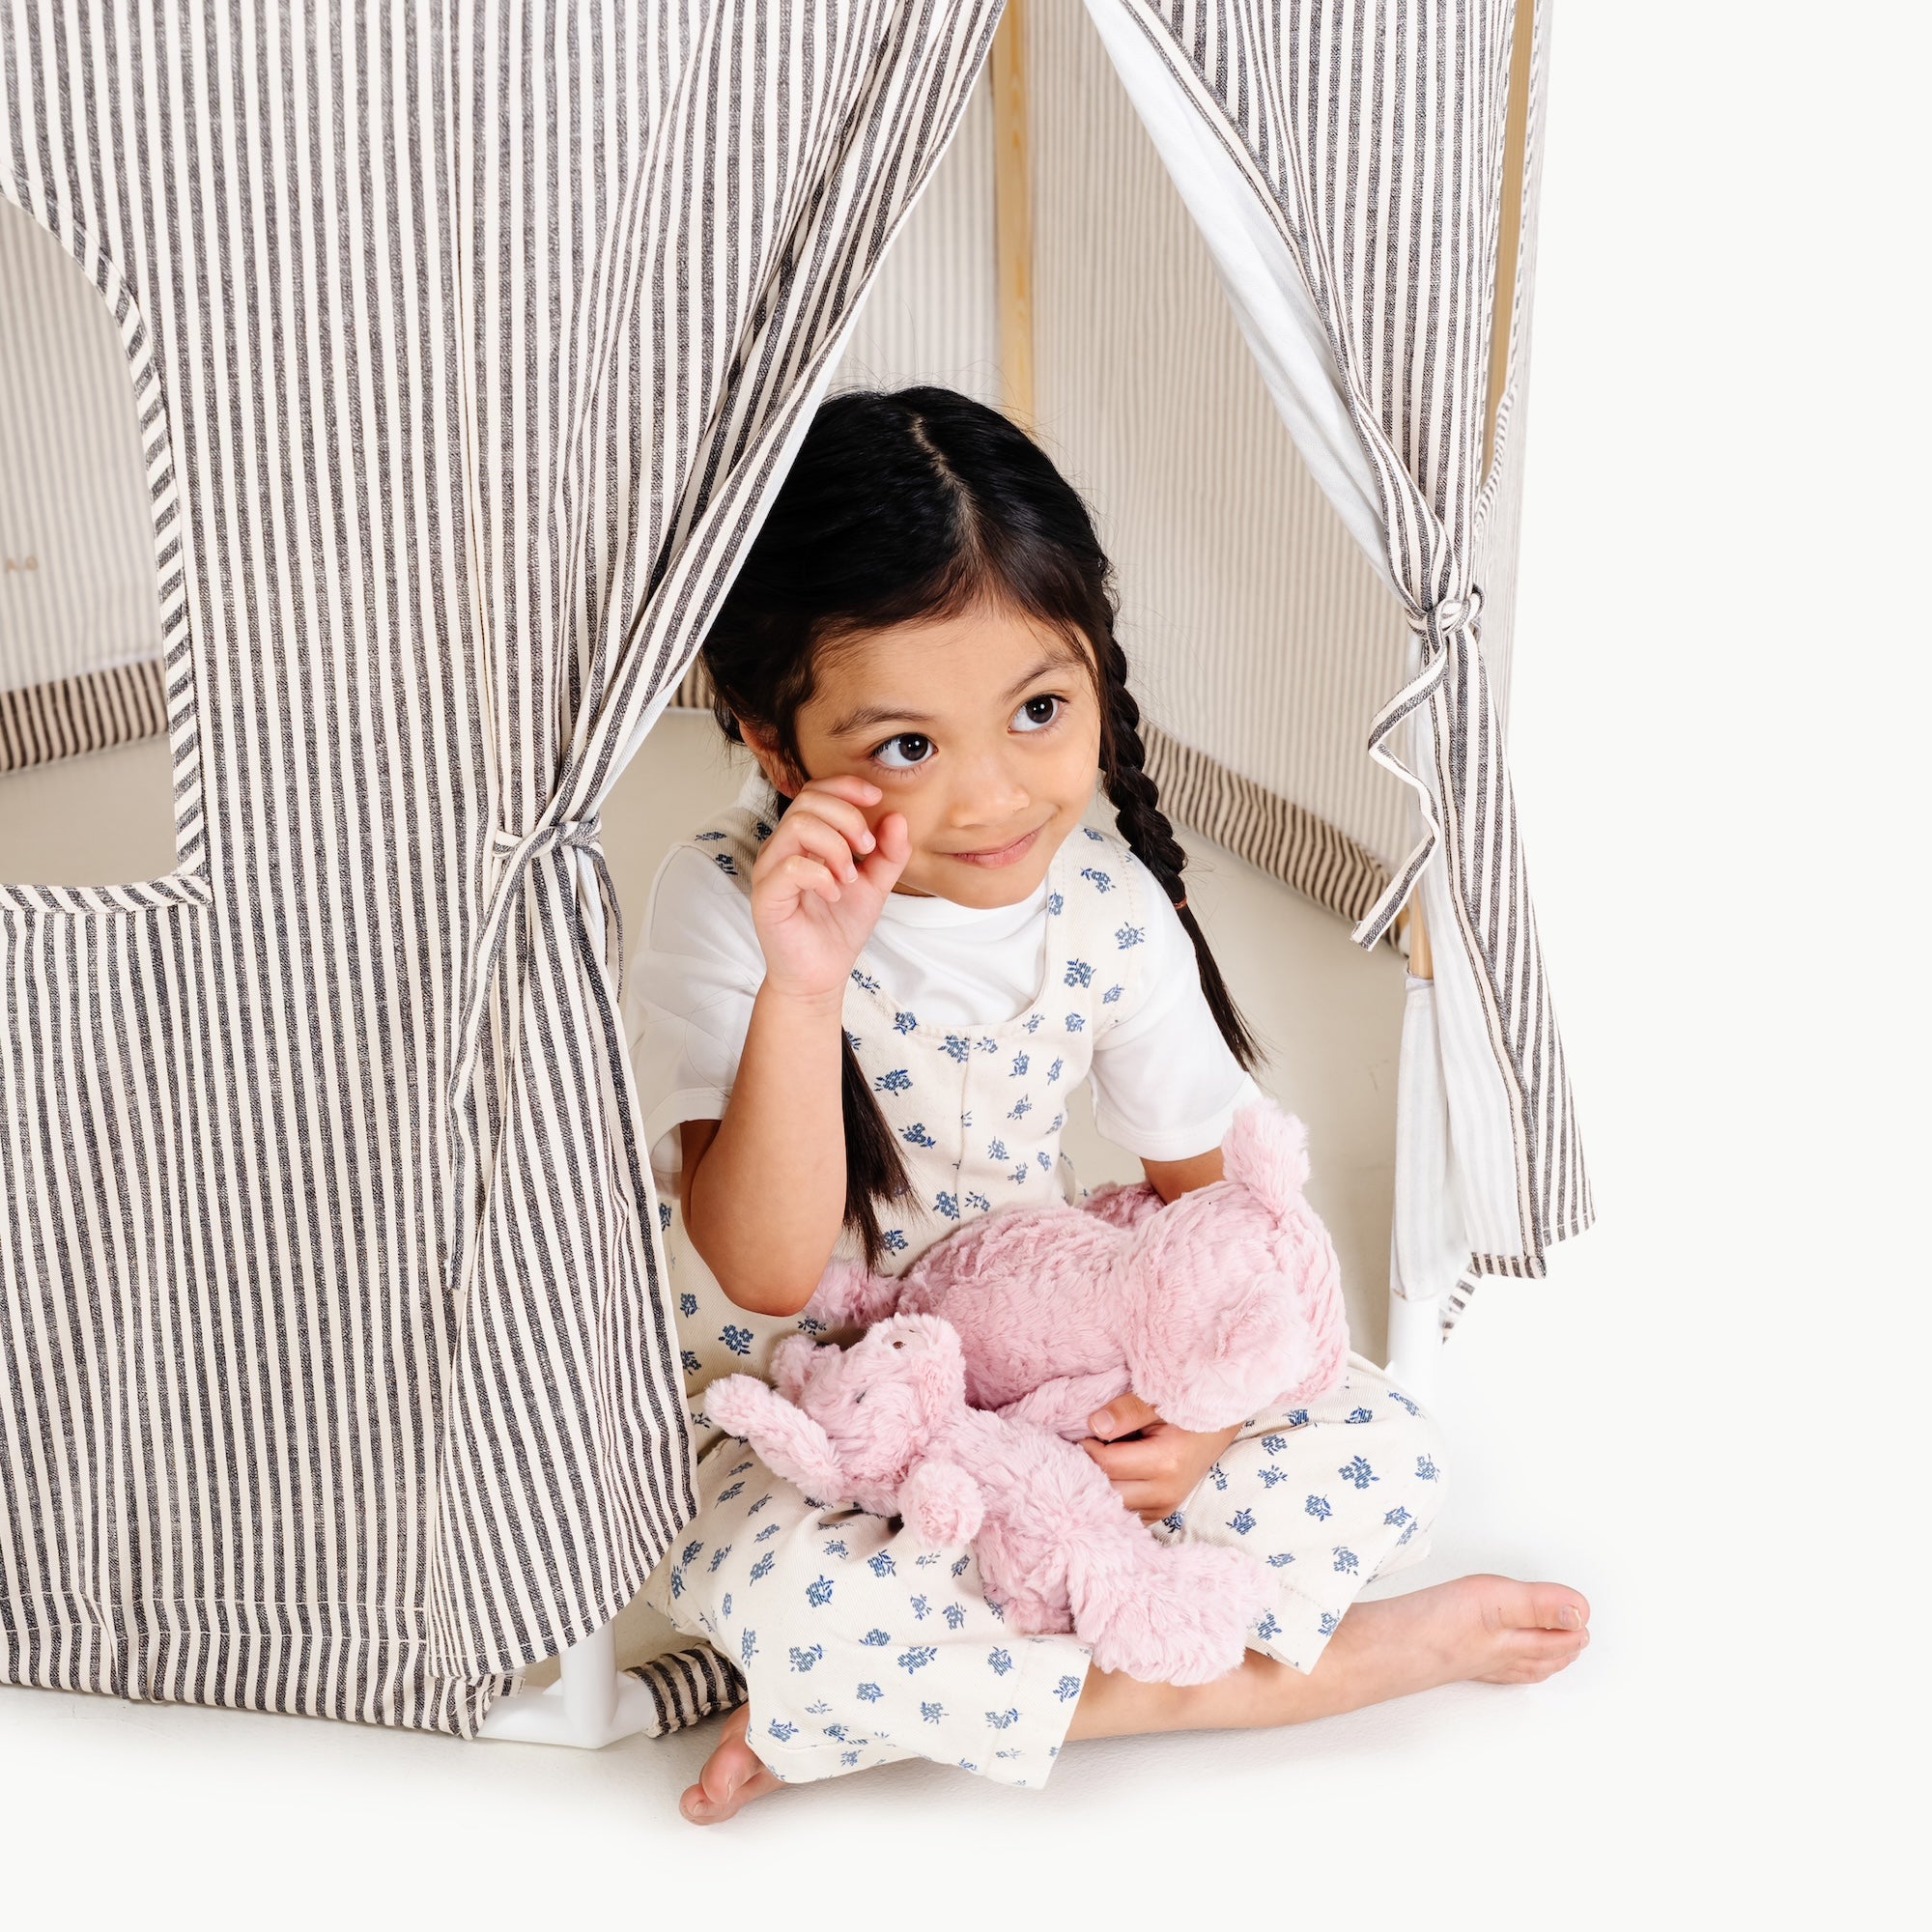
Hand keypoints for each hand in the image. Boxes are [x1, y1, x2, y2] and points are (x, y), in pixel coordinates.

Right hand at [749, 776, 910, 1002]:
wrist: (820, 974)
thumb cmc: (839, 928)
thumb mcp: (876, 885)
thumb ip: (889, 854)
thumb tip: (898, 818)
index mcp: (804, 840)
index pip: (816, 792)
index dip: (846, 786)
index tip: (877, 798)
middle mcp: (782, 848)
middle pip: (808, 802)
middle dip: (847, 817)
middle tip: (867, 848)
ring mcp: (770, 870)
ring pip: (798, 826)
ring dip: (836, 847)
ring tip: (850, 877)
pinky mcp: (765, 895)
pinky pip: (791, 866)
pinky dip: (821, 875)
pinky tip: (834, 894)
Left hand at [1081, 1392, 1243, 1524]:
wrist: (1219, 1427)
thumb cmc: (1189, 1409)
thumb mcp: (1160, 1400)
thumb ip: (1128, 1410)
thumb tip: (1094, 1425)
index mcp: (1166, 1463)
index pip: (1108, 1464)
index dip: (1088, 1447)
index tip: (1084, 1432)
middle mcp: (1165, 1493)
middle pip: (1106, 1491)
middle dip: (1090, 1470)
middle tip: (1084, 1447)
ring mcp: (1164, 1507)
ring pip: (1113, 1506)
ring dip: (1100, 1485)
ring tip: (1099, 1460)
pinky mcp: (1161, 1512)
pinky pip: (1125, 1512)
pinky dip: (1113, 1496)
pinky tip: (1112, 1476)